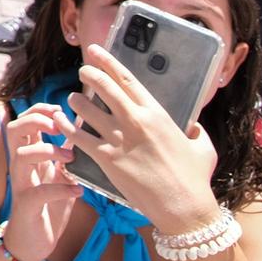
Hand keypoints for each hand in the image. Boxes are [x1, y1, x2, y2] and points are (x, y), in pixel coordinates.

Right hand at [2, 102, 82, 260]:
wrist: (31, 243)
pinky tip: (77, 192)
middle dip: (37, 122)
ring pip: (22, 156)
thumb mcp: (60, 174)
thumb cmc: (48, 206)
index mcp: (28, 155)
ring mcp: (21, 185)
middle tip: (58, 128)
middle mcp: (20, 166)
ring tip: (70, 158)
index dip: (39, 110)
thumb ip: (68, 152)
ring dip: (48, 151)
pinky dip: (59, 189)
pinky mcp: (27, 206)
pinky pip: (37, 193)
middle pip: (15, 130)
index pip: (25, 121)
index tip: (60, 111)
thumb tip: (82, 126)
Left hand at [66, 43, 223, 232]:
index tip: (95, 51)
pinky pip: (77, 136)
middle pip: (103, 87)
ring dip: (75, 100)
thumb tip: (193, 127)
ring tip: (72, 99)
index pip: (127, 79)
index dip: (108, 61)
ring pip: (85, 109)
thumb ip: (196, 132)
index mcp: (156, 114)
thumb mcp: (203, 147)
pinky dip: (65, 125)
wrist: (184, 209)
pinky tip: (58, 120)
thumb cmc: (195, 179)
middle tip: (82, 69)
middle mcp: (134, 121)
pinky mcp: (106, 158)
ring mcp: (118, 139)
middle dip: (89, 73)